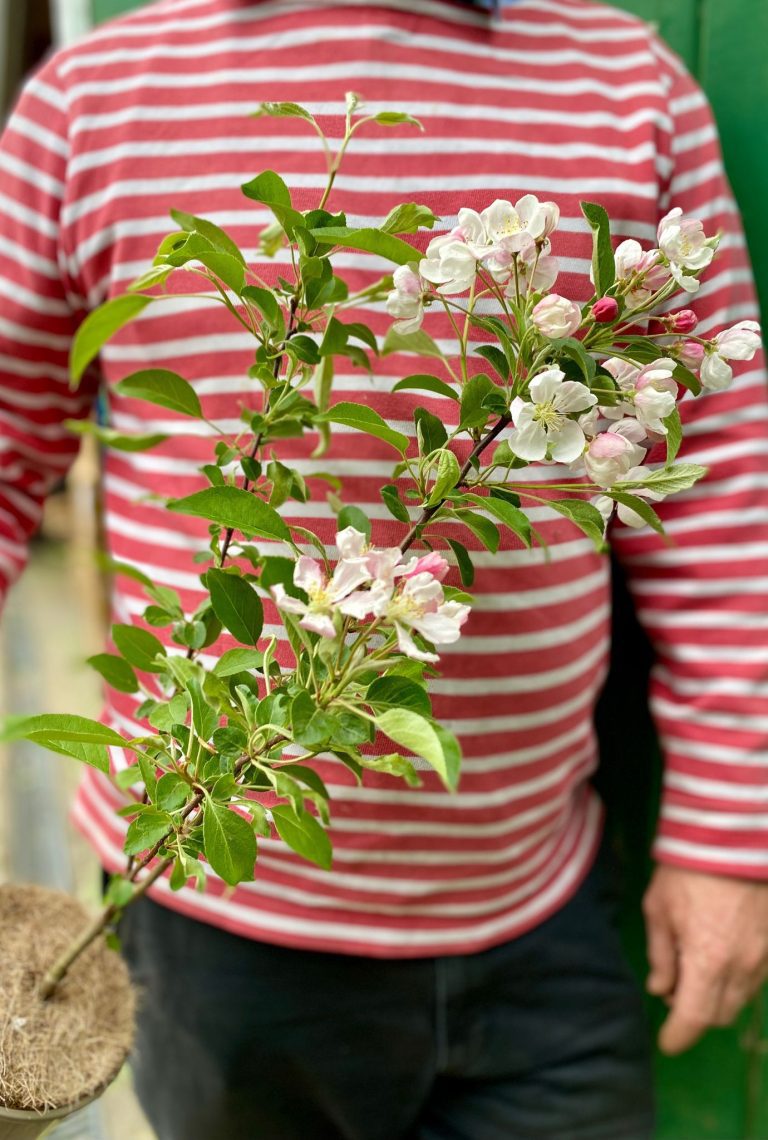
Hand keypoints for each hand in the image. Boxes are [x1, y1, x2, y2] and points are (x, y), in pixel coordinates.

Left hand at [642, 865, 767, 1053]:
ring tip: (695, 970)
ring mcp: (763, 957)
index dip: (678, 1036)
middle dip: (695, 1014)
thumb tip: (660, 988)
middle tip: (675, 992)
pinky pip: (755, 979)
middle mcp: (742, 967)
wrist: (733, 838)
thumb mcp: (659, 910)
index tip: (666, 1042)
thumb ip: (660, 954)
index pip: (694, 1018)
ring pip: (740, 999)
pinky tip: (719, 957)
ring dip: (717, 997)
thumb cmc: (687, 871)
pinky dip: (735, 980)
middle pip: (719, 1014)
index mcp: (708, 961)